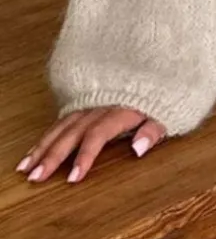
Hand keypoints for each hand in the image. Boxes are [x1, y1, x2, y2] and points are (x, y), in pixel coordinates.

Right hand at [16, 108, 166, 184]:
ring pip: (62, 125)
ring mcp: (90, 102)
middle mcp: (100, 105)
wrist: (159, 61)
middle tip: (35, 176)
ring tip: (25, 167)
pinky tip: (35, 149)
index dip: (85, 156)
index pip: (97, 135)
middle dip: (52, 155)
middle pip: (72, 132)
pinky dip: (47, 135)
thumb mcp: (168, 112)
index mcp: (120, 110)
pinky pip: (62, 118)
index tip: (73, 178)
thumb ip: (153, 130)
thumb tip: (138, 149)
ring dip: (42, 146)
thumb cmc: (163, 93)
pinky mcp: (84, 100)